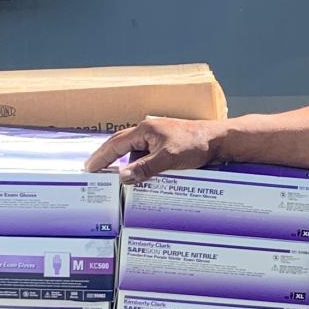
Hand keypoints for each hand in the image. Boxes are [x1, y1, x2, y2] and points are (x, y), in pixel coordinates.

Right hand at [84, 116, 225, 183]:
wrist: (219, 140)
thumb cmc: (195, 145)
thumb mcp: (168, 159)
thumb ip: (144, 168)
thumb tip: (123, 177)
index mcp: (145, 129)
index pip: (116, 144)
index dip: (101, 157)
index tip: (89, 168)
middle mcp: (148, 130)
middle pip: (121, 145)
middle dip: (107, 158)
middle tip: (94, 170)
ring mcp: (157, 137)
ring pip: (135, 151)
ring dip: (127, 164)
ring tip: (117, 179)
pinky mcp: (166, 144)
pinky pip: (147, 155)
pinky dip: (141, 165)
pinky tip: (141, 177)